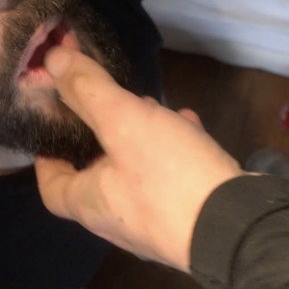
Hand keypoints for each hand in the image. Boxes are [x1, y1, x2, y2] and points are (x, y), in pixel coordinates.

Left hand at [34, 47, 243, 271]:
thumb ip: (88, 90)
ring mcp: (157, 221)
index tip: (54, 124)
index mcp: (90, 204)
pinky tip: (189, 123)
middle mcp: (118, 219)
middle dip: (102, 135)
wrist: (240, 227)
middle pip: (97, 174)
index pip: (51, 187)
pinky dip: (174, 148)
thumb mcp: (124, 122)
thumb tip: (53, 60)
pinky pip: (172, 178)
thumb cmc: (169, 177)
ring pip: (137, 172)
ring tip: (153, 106)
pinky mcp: (191, 216)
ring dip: (141, 136)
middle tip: (108, 101)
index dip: (48, 155)